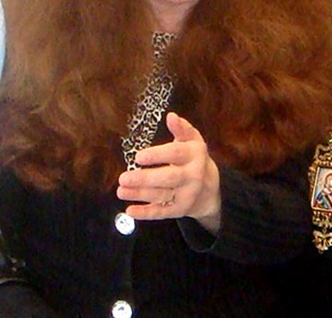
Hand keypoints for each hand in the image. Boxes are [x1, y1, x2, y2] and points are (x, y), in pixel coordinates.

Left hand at [116, 113, 221, 230]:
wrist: (210, 189)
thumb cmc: (194, 159)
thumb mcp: (192, 141)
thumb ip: (182, 129)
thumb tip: (172, 116)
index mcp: (195, 155)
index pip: (176, 154)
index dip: (157, 155)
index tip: (138, 157)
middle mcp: (193, 176)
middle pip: (168, 178)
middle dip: (145, 179)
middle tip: (123, 178)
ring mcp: (187, 195)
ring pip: (162, 195)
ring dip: (140, 194)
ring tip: (121, 191)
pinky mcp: (180, 210)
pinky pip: (162, 213)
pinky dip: (146, 213)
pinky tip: (130, 210)